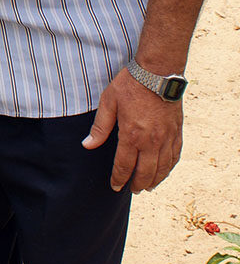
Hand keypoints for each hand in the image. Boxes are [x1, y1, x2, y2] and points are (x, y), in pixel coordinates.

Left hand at [82, 67, 182, 192]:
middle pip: (145, 172)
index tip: (115, 186)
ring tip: (147, 186)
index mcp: (131, 135)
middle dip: (137, 184)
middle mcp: (151, 141)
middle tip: (131, 190)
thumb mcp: (108, 102)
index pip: (124, 165)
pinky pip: (175, 156)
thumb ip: (100, 127)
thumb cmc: (130, 85)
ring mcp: (166, 138)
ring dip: (155, 180)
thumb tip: (87, 145)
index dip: (119, 178)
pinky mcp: (177, 132)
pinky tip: (164, 171)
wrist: (157, 73)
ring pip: (162, 168)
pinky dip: (169, 168)